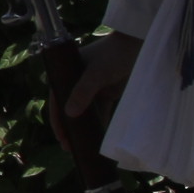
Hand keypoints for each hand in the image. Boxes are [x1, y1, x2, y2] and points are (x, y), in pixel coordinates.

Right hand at [53, 32, 139, 150]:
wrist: (136, 45)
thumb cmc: (112, 54)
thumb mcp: (96, 73)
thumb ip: (83, 92)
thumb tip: (69, 114)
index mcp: (67, 74)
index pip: (57, 100)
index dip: (57, 120)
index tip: (61, 137)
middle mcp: (76, 83)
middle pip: (69, 109)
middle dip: (68, 128)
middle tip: (68, 147)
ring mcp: (91, 89)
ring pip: (84, 113)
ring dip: (82, 128)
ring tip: (81, 146)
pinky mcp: (106, 93)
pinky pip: (100, 112)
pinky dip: (98, 124)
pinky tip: (97, 138)